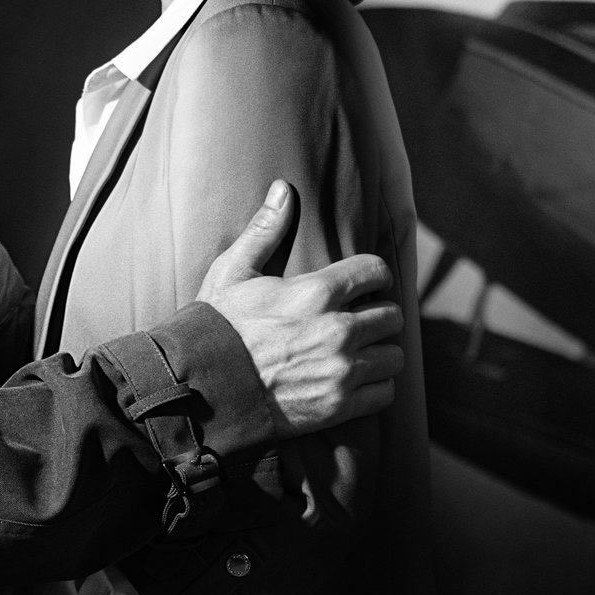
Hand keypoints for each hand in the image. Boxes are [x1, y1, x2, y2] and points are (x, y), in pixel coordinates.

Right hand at [198, 180, 405, 438]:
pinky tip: (355, 379)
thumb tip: (283, 188)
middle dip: (377, 313)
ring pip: (393, 355)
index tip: (362, 285)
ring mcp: (341, 371)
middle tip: (358, 319)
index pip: (376, 272)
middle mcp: (338, 331)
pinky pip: (384, 391)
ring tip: (360, 351)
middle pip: (392, 315)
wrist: (201, 388)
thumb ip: (266, 230)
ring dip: (379, 352)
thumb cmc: (216, 326)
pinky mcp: (339, 406)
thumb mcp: (234, 270)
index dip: (371, 276)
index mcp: (317, 293)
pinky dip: (375, 386)